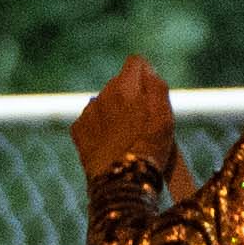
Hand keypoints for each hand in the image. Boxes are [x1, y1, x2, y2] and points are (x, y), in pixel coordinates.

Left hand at [71, 54, 176, 177]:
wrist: (121, 183)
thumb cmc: (148, 149)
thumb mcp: (165, 117)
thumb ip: (157, 86)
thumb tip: (147, 70)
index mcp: (125, 87)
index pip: (135, 62)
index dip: (146, 74)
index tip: (151, 94)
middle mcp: (103, 95)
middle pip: (119, 83)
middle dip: (130, 95)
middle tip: (141, 121)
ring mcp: (88, 112)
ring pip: (104, 101)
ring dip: (114, 111)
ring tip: (126, 136)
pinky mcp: (78, 130)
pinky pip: (90, 119)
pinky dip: (99, 128)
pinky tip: (110, 143)